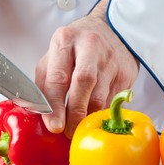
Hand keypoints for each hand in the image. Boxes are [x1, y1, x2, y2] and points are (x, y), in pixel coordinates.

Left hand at [35, 0, 138, 138]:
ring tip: (78, 129)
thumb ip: (45, 82)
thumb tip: (38, 113)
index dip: (55, 105)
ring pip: (100, 97)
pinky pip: (112, 102)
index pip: (58, 77)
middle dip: (74, 114)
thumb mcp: (55, 57)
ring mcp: (110, 61)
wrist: (114, 31)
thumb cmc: (76, 48)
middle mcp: (90, 47)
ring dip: (87, 118)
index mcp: (65, 41)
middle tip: (67, 133)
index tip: (54, 126)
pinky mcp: (125, 74)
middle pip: (83, 84)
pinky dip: (100, 114)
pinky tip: (93, 118)